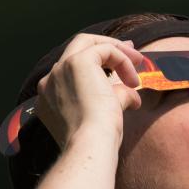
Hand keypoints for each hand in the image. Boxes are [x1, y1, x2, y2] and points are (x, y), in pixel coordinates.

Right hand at [35, 34, 145, 148]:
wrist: (91, 145)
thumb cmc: (98, 140)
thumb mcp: (105, 115)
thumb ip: (115, 99)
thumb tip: (133, 96)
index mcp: (50, 97)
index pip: (73, 71)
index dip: (99, 64)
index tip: (121, 67)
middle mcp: (49, 81)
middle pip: (76, 49)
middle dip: (106, 46)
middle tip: (131, 50)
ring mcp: (60, 70)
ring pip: (88, 43)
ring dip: (116, 50)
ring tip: (139, 62)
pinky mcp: (77, 62)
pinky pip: (104, 49)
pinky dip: (123, 60)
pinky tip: (134, 81)